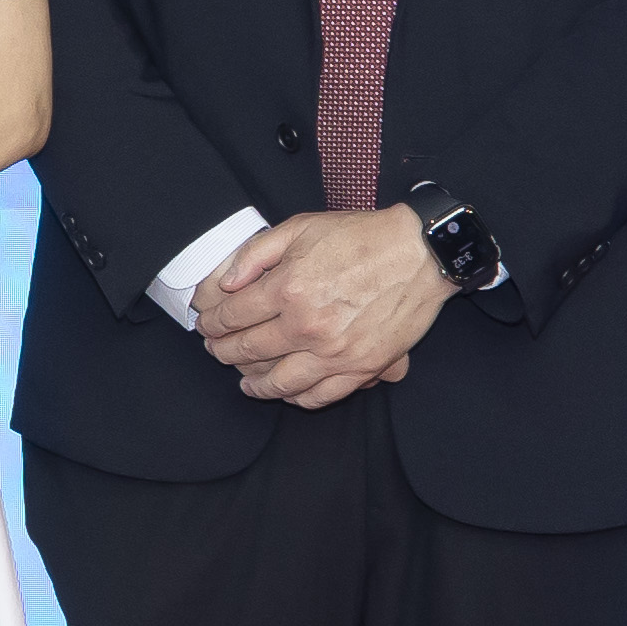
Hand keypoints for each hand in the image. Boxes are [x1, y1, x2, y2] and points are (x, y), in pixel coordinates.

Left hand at [194, 208, 447, 407]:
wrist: (421, 254)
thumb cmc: (362, 237)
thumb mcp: (301, 227)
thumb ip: (256, 254)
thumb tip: (225, 284)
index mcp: (289, 289)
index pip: (232, 316)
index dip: (211, 322)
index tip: (206, 323)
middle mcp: (307, 326)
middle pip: (248, 351)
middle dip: (222, 351)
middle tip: (215, 349)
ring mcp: (334, 353)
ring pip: (278, 382)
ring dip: (253, 384)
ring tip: (243, 381)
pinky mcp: (360, 368)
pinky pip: (319, 396)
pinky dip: (295, 398)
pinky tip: (285, 391)